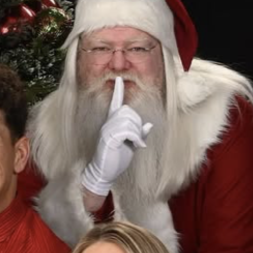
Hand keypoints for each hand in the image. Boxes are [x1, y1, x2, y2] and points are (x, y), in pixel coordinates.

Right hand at [80, 76, 153, 196]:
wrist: (104, 173)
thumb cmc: (115, 159)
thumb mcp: (130, 145)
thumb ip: (138, 134)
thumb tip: (149, 125)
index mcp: (112, 124)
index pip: (115, 104)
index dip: (118, 91)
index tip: (120, 79)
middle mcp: (108, 124)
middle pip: (127, 111)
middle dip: (137, 123)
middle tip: (137, 139)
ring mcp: (107, 130)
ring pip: (128, 120)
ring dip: (137, 133)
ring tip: (136, 144)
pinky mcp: (108, 138)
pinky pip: (127, 130)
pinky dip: (136, 138)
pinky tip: (137, 146)